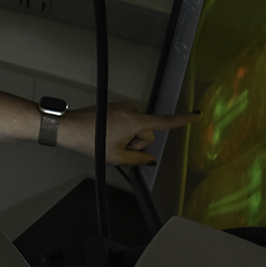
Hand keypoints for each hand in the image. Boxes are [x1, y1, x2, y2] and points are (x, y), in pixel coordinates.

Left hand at [55, 100, 194, 165]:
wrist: (69, 127)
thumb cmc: (89, 140)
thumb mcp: (116, 157)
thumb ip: (138, 159)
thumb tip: (150, 159)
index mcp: (135, 120)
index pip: (164, 122)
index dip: (182, 120)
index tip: (196, 114)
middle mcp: (132, 109)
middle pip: (147, 131)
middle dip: (136, 142)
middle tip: (117, 146)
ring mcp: (124, 107)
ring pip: (137, 127)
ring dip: (127, 137)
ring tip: (108, 139)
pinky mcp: (117, 107)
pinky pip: (127, 122)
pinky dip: (121, 130)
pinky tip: (106, 134)